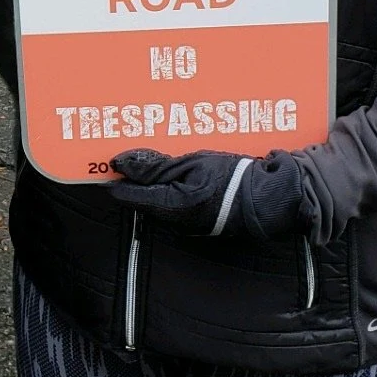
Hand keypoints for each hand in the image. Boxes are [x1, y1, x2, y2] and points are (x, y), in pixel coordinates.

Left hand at [108, 148, 304, 238]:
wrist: (268, 197)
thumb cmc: (234, 177)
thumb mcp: (192, 163)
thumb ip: (154, 166)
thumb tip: (121, 163)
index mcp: (172, 205)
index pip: (128, 194)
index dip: (116, 176)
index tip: (108, 160)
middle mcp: (175, 221)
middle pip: (141, 197)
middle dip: (134, 176)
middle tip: (131, 152)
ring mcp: (186, 224)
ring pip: (156, 199)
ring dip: (152, 180)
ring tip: (155, 156)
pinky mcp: (196, 221)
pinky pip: (172, 202)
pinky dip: (168, 186)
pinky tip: (175, 169)